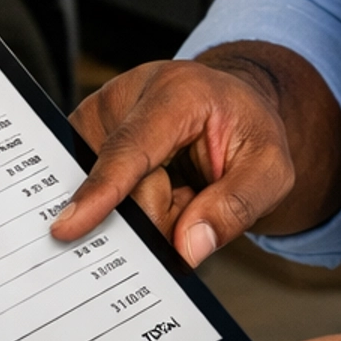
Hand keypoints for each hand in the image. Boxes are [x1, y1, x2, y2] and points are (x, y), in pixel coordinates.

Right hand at [58, 56, 295, 266]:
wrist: (228, 106)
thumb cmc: (247, 131)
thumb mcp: (271, 168)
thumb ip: (237, 206)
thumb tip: (186, 248)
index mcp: (177, 92)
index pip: (130, 149)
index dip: (102, 191)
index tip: (68, 227)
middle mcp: (126, 95)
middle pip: (123, 189)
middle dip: (162, 213)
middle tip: (195, 195)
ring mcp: (98, 116)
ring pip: (109, 199)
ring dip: (147, 211)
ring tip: (180, 187)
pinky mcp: (84, 137)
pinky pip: (99, 195)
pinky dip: (131, 205)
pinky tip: (158, 186)